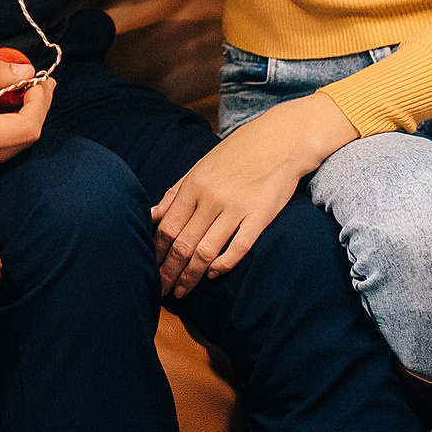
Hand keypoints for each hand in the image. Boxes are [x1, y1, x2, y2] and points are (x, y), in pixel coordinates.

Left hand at [150, 94, 357, 297]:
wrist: (280, 140)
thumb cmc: (236, 154)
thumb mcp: (200, 167)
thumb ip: (176, 192)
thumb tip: (152, 216)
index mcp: (193, 185)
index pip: (167, 228)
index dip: (157, 253)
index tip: (151, 269)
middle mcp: (211, 198)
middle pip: (183, 244)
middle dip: (169, 272)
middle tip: (162, 291)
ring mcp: (236, 208)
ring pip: (206, 251)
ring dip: (191, 276)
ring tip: (182, 292)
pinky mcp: (260, 216)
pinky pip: (238, 248)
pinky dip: (223, 265)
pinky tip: (212, 276)